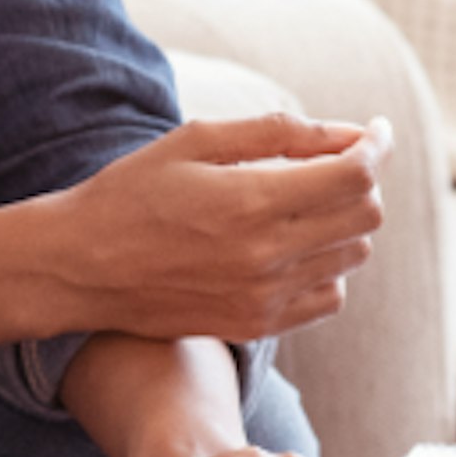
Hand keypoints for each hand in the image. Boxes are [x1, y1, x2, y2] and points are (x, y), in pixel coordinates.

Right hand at [42, 115, 389, 342]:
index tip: (375, 132)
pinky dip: (328, 266)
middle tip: (334, 162)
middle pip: (365, 216)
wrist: (79, 267)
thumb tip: (350, 134)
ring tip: (306, 201)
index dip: (376, 146)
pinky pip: (329, 297)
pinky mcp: (256, 324)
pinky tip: (293, 245)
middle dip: (362, 180)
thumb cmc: (133, 192)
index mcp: (251, 201)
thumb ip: (280, 132)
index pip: (355, 176)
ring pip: (352, 256)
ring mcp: (264, 298)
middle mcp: (265, 256)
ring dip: (345, 221)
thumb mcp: (197, 140)